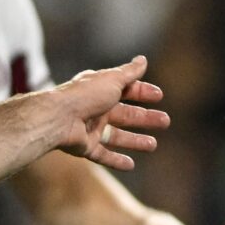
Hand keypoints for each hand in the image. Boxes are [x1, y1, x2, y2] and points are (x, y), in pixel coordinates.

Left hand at [48, 56, 167, 170]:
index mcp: (101, 90)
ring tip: (153, 145)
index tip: (159, 96)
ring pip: (116, 136)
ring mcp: (90, 128)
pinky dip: (116, 160)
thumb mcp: (112, 80)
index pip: (126, 90)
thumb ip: (129, 72)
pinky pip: (103, 155)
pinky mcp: (85, 147)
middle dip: (145, 117)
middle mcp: (96, 108)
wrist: (58, 118)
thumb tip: (143, 59)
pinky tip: (131, 165)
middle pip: (125, 114)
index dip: (142, 92)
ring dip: (135, 141)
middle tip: (165, 121)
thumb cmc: (85, 95)